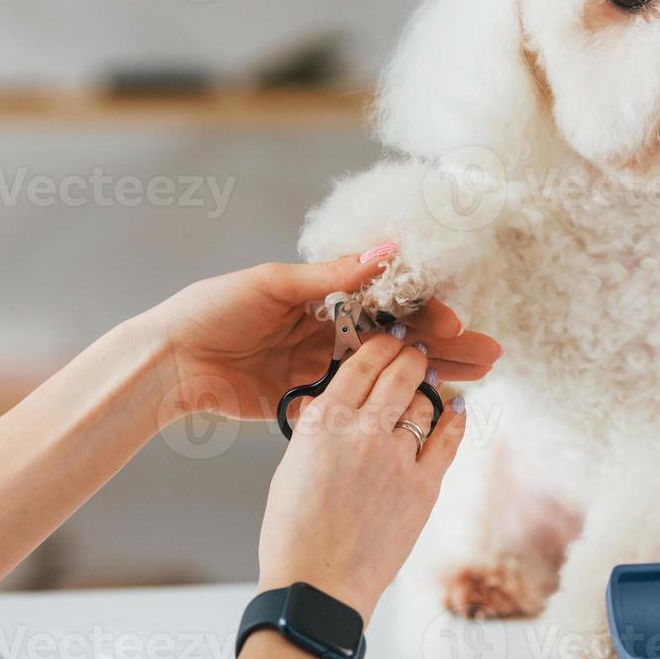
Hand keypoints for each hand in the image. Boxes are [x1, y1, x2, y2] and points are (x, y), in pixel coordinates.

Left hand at [144, 247, 500, 421]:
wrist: (168, 362)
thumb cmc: (210, 309)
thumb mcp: (272, 284)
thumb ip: (332, 276)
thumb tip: (387, 249)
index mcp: (321, 295)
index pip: (387, 300)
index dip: (423, 311)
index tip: (455, 322)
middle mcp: (327, 330)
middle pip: (398, 338)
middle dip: (445, 346)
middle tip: (490, 356)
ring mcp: (320, 367)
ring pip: (388, 371)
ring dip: (433, 375)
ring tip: (479, 381)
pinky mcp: (308, 401)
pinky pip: (359, 400)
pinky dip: (394, 404)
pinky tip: (431, 409)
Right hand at [255, 335, 466, 620]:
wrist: (317, 585)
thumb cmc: (293, 533)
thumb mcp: (291, 466)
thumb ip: (316, 430)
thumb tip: (335, 406)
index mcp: (322, 422)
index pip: (358, 365)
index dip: (377, 346)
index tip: (386, 338)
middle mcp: (361, 430)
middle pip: (395, 374)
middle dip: (408, 355)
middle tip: (415, 348)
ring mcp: (396, 457)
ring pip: (421, 402)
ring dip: (428, 384)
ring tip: (431, 374)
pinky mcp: (422, 487)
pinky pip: (446, 440)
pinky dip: (454, 419)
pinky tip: (458, 408)